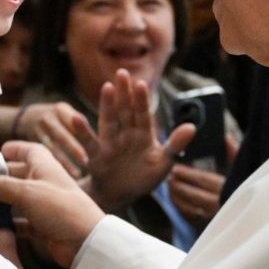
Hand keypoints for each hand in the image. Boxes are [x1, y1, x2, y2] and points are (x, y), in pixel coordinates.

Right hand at [0, 141, 104, 267]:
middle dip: (0, 176)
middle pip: (19, 174)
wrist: (86, 241)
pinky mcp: (43, 225)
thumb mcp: (27, 192)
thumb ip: (0, 186)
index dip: (14, 149)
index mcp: (45, 166)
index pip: (29, 150)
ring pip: (18, 198)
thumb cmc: (61, 208)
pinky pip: (22, 221)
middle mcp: (45, 183)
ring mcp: (45, 205)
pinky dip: (9, 223)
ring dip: (1, 200)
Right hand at [16, 102, 90, 176]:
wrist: (27, 118)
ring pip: (52, 147)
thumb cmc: (58, 119)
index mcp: (61, 109)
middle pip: (62, 134)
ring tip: (78, 175)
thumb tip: (101, 141)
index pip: (74, 120)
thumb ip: (80, 124)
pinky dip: (54, 164)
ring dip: (64, 161)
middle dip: (74, 148)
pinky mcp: (31, 141)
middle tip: (86, 162)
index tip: (93, 144)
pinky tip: (62, 175)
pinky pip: (43, 155)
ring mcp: (38, 129)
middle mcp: (48, 117)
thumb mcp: (66, 114)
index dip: (83, 132)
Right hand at [79, 69, 194, 211]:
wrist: (120, 195)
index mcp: (143, 134)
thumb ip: (175, 145)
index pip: (143, 114)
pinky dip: (82, 131)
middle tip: (122, 73)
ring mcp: (110, 142)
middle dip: (124, 93)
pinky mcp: (97, 154)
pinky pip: (89, 141)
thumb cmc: (143, 178)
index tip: (141, 84)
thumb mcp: (163, 163)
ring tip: (106, 87)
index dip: (141, 100)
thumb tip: (192, 127)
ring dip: (107, 104)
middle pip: (125, 110)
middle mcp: (126, 134)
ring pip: (109, 120)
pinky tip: (76, 118)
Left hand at [168, 134, 237, 224]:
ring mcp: (214, 218)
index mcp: (229, 189)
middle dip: (180, 185)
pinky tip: (175, 198)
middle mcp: (221, 205)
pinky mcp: (208, 226)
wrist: (251, 214)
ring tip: (169, 186)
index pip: (204, 180)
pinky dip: (180, 208)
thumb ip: (234, 154)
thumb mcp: (243, 170)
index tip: (176, 168)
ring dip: (177, 197)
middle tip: (169, 176)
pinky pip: (190, 217)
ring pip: (190, 208)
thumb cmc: (244, 186)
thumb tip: (226, 137)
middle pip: (195, 195)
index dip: (188, 174)